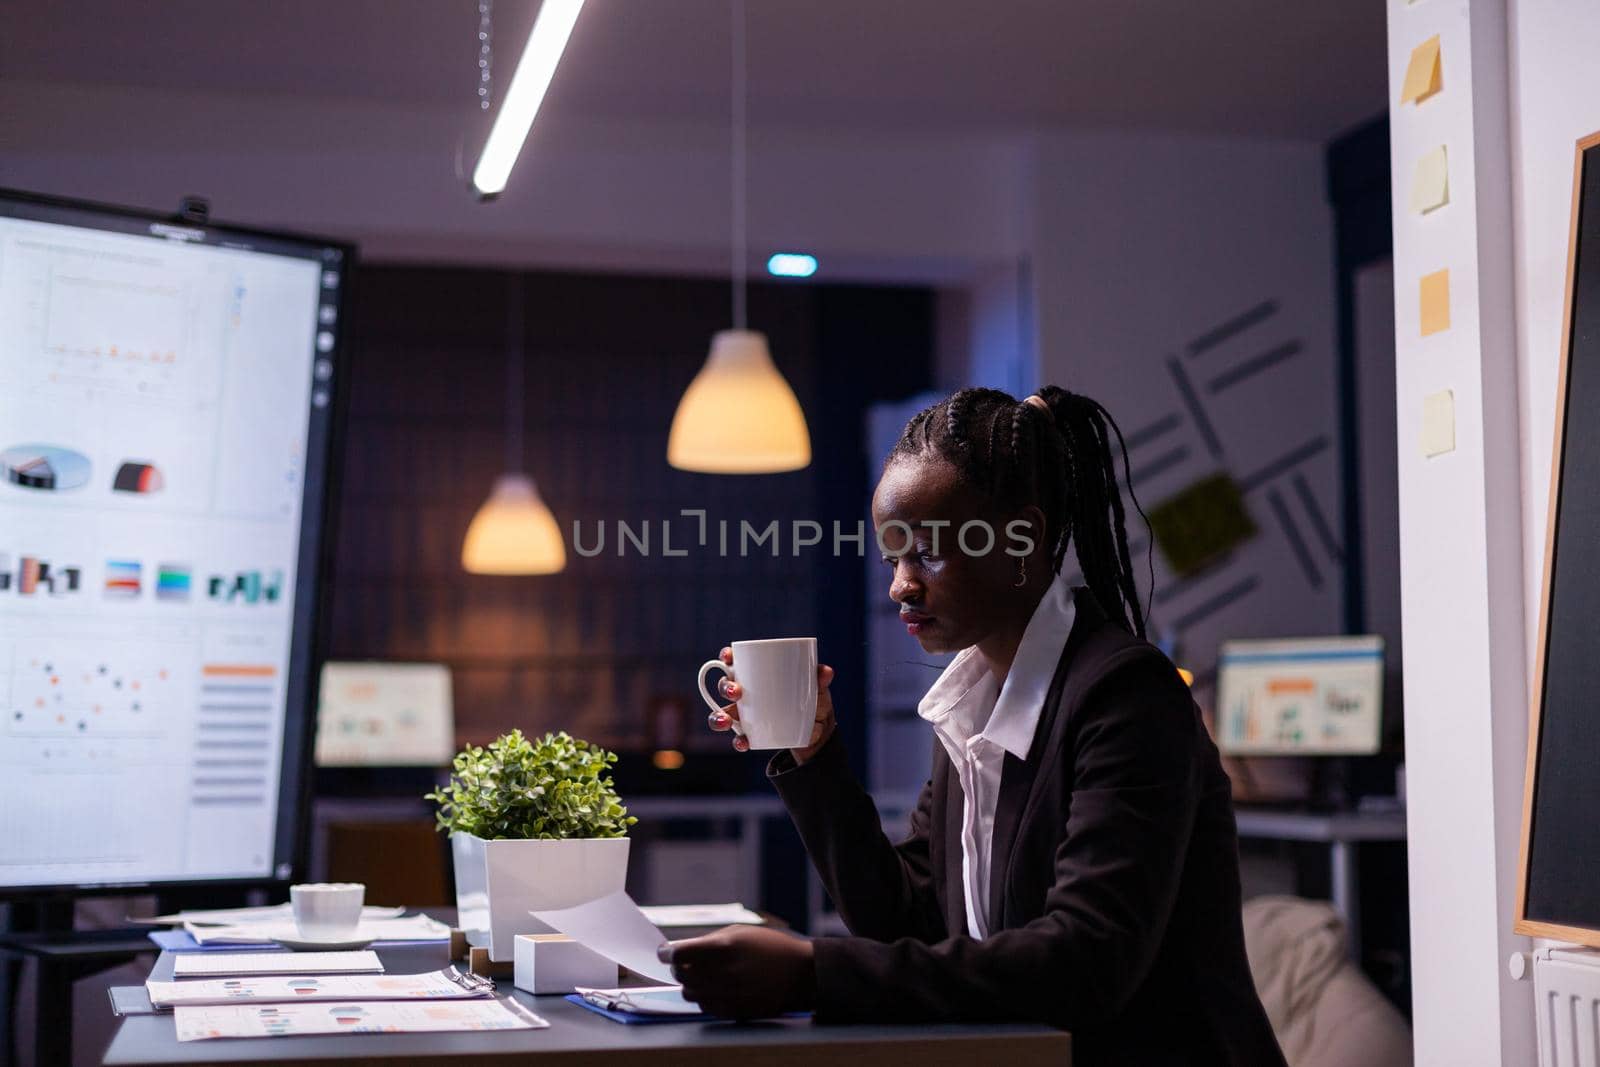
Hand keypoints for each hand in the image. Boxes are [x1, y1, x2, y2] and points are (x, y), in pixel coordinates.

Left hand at [658, 925, 814, 1019]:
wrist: (801, 972)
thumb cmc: (769, 946)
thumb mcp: (740, 933)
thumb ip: (709, 942)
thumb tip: (680, 951)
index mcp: (725, 948)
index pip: (681, 954)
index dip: (667, 953)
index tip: (663, 953)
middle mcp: (726, 973)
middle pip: (682, 976)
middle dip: (678, 968)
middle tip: (683, 963)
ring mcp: (731, 994)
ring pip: (691, 994)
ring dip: (690, 985)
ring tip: (700, 976)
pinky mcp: (737, 1011)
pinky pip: (706, 1008)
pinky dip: (704, 999)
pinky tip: (714, 989)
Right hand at [706, 647, 835, 762]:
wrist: (816, 731)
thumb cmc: (812, 700)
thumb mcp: (818, 689)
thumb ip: (820, 679)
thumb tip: (826, 671)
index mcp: (756, 674)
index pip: (735, 662)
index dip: (726, 658)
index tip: (728, 658)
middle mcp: (745, 693)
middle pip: (725, 686)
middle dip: (725, 687)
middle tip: (736, 691)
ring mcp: (745, 714)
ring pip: (722, 712)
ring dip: (718, 716)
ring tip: (725, 721)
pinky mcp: (750, 733)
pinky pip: (738, 737)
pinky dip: (738, 740)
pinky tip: (743, 742)